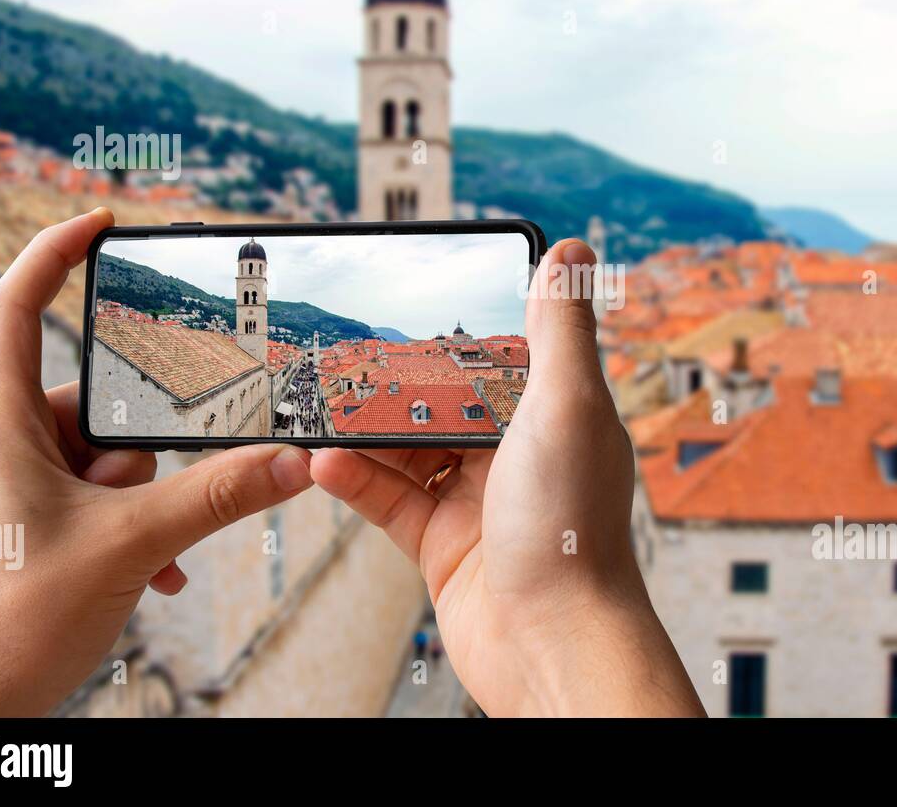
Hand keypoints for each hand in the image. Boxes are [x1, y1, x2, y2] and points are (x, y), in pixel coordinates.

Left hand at [0, 208, 314, 715]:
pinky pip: (97, 500)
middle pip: (94, 403)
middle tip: (145, 504)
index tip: (106, 224)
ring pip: (105, 460)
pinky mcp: (30, 523)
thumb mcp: (129, 546)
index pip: (17, 307)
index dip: (57, 253)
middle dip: (141, 454)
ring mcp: (15, 487)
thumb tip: (289, 462)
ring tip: (146, 555)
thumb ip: (217, 496)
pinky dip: (132, 527)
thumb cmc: (4, 625)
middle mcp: (2, 445)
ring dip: (143, 503)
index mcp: (0, 424)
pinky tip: (153, 570)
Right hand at [311, 239, 703, 715]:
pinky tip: (324, 460)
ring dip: (368, 428)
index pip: (505, 357)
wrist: (551, 644)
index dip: (464, 330)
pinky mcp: (441, 544)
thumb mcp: (568, 405)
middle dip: (400, 378)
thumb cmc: (572, 527)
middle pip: (447, 401)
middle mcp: (519, 457)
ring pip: (410, 448)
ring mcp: (477, 501)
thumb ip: (561, 329)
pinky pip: (389, 499)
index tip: (421, 300)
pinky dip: (356, 478)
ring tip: (324, 400)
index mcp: (556, 418)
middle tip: (349, 349)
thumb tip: (573, 252)